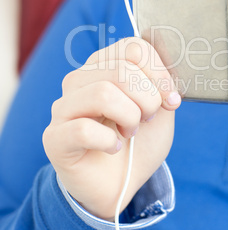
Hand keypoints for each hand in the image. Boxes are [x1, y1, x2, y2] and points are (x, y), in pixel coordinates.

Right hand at [43, 38, 180, 219]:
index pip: (134, 48)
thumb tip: (168, 68)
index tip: (171, 100)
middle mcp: (81, 79)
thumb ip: (163, 84)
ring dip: (129, 117)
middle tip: (147, 119)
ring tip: (129, 131)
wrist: (122, 182)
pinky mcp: (54, 137)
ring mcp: (64, 107)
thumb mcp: (161, 108)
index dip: (160, 74)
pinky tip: (112, 147)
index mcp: (106, 65)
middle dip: (148, 99)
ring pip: (103, 93)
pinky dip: (108, 141)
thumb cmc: (140, 140)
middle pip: (123, 69)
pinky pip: (83, 129)